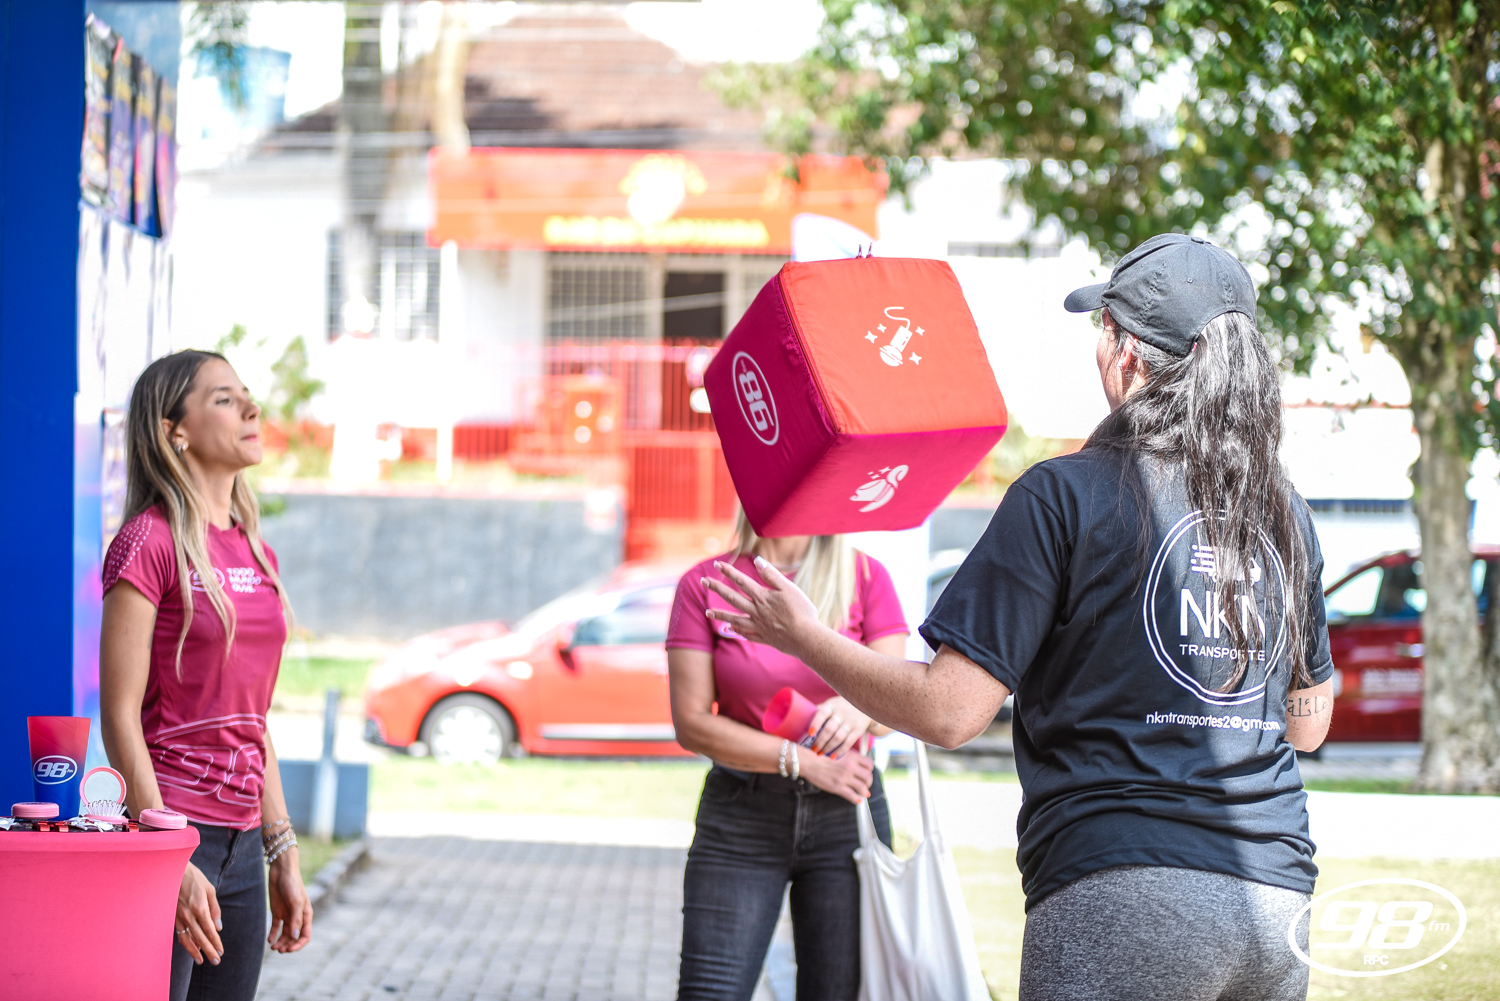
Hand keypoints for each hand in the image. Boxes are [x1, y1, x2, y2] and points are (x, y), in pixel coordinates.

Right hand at [176, 862, 223, 965]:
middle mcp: (188, 915)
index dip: (215, 942)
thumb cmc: (194, 879)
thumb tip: (218, 927)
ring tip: (202, 961)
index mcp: (200, 907)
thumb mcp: (210, 889)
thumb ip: (215, 909)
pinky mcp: (172, 917)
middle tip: (216, 961)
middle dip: (209, 951)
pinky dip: (186, 943)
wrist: (172, 872)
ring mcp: (178, 917)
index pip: (210, 930)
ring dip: (195, 951)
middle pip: (200, 938)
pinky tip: (192, 948)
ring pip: (187, 939)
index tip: (221, 951)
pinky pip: (180, 933)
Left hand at [267, 849, 312, 952]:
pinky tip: (269, 940)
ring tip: (273, 947)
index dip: (298, 944)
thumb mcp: (296, 902)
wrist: (282, 871)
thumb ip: (296, 919)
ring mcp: (287, 915)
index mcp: (306, 915)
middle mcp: (297, 917)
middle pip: (294, 937)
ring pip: (285, 934)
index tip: (290, 949)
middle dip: (288, 945)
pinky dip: (273, 935)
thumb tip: (294, 937)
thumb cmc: (292, 884)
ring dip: (280, 942)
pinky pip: (276, 927)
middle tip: (279, 950)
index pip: (305, 935)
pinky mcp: (277, 912)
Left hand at [703, 557, 822, 657]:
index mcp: (762, 597)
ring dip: (720, 615)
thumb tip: (757, 560)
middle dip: (717, 588)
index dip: (728, 572)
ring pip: (734, 619)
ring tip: (707, 613)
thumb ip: (772, 575)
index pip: (741, 581)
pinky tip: (730, 630)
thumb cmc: (802, 612)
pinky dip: (736, 631)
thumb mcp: (789, 588)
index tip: (716, 565)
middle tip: (703, 581)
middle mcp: (756, 611)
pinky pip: (746, 634)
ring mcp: (758, 626)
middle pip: (732, 598)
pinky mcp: (764, 638)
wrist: (807, 639)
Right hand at [802, 745, 874, 803]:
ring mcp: (844, 777)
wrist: (809, 761)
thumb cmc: (821, 755)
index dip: (869, 770)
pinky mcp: (837, 787)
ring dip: (865, 792)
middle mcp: (850, 767)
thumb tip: (856, 763)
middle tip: (866, 785)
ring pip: (862, 787)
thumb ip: (848, 757)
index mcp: (851, 757)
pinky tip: (857, 800)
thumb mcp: (838, 751)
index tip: (867, 773)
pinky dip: (857, 799)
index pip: (869, 764)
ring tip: (863, 793)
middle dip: (868, 782)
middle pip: (868, 776)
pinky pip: (852, 795)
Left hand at [808, 696, 872, 757]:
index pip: (822, 713)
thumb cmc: (841, 707)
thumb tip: (800, 724)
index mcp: (832, 705)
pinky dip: (839, 751)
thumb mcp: (832, 704)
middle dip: (820, 741)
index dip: (816, 723)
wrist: (864, 706)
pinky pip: (848, 742)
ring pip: (838, 737)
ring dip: (828, 747)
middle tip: (813, 749)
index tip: (810, 733)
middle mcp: (842, 712)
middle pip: (830, 728)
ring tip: (820, 753)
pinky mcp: (858, 730)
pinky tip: (832, 757)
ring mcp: (851, 721)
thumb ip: (821, 712)